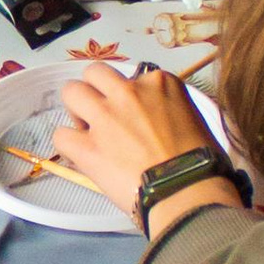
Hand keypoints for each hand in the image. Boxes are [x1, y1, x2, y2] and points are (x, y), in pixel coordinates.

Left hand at [54, 62, 235, 222]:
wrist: (188, 190)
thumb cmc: (202, 162)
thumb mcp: (194, 119)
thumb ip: (170, 110)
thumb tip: (157, 122)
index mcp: (160, 83)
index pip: (133, 77)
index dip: (129, 98)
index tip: (135, 118)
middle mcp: (129, 91)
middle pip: (95, 73)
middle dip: (95, 91)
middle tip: (101, 114)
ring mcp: (105, 116)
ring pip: (71, 92)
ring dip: (76, 109)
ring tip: (86, 129)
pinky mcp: (87, 145)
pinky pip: (61, 134)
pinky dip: (69, 145)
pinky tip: (81, 156)